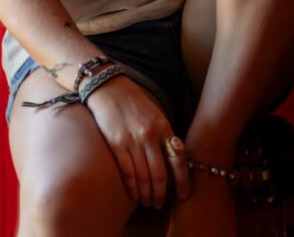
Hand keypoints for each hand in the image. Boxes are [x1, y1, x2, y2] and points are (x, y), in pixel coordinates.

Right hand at [85, 75, 189, 207]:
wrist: (109, 88)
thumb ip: (164, 136)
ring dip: (147, 194)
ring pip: (144, 177)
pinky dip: (132, 187)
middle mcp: (150, 135)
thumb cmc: (134, 102)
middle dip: (161, 194)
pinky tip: (134, 194)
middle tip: (160, 204)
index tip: (183, 195)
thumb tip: (172, 159)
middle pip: (160, 174)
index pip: (178, 160)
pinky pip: (127, 172)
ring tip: (148, 202)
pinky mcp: (116, 144)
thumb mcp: (155, 115)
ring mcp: (132, 140)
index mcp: (163, 127)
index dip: (183, 181)